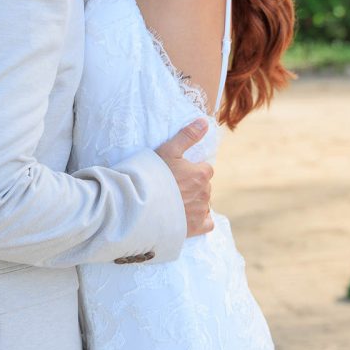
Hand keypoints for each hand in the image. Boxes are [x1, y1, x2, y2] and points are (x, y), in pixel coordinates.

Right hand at [155, 119, 213, 237]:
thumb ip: (188, 136)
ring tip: (176, 202)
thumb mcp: (168, 150)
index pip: (205, 170)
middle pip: (204, 187)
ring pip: (204, 203)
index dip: (193, 171)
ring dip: (195, 202)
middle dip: (194, 186)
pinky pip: (208, 223)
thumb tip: (205, 122)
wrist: (141, 205)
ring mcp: (201, 211)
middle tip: (174, 188)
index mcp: (201, 174)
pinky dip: (202, 220)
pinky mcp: (196, 227)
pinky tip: (189, 216)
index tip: (179, 174)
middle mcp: (205, 192)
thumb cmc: (153, 175)